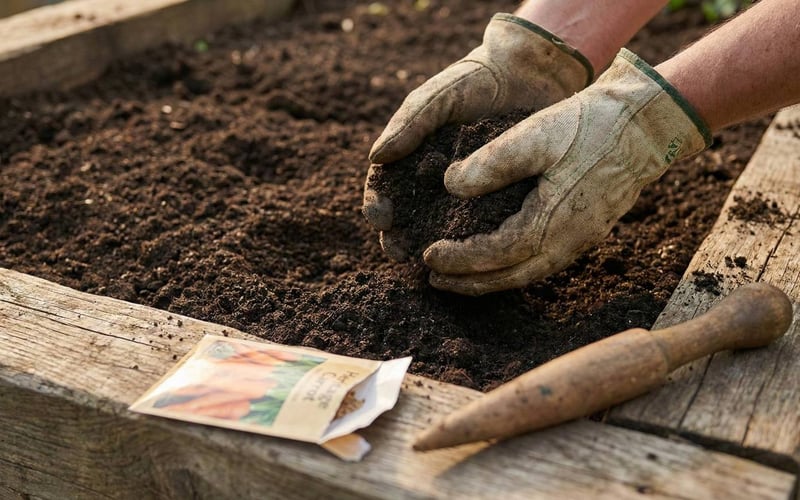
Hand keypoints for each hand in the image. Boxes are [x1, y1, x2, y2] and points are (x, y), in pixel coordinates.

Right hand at [363, 13, 592, 258]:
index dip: (377, 205)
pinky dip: (472, 243)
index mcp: (411, 157)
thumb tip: (375, 158)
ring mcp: (465, 194)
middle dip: (398, 238)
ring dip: (431, 248)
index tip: (380, 217)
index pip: (384, 188)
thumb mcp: (438, 97)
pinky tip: (471, 255)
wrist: (528, 75)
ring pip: (441, 229)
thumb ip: (408, 123)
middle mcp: (434, 181)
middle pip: (407, 217)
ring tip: (428, 263)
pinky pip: (481, 227)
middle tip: (398, 252)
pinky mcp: (496, 202)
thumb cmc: (475, 81)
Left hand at [423, 49, 710, 294]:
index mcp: (553, 221)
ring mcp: (579, 241)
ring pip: (526, 274)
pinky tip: (494, 261)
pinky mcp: (584, 233)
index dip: (460, 258)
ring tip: (456, 277)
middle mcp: (567, 242)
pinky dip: (510, 268)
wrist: (645, 125)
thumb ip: (491, 162)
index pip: (496, 254)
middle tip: (434, 279)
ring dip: (488, 280)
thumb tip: (450, 186)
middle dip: (469, 282)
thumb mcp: (536, 134)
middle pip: (510, 277)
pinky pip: (540, 264)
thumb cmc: (591, 125)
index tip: (428, 254)